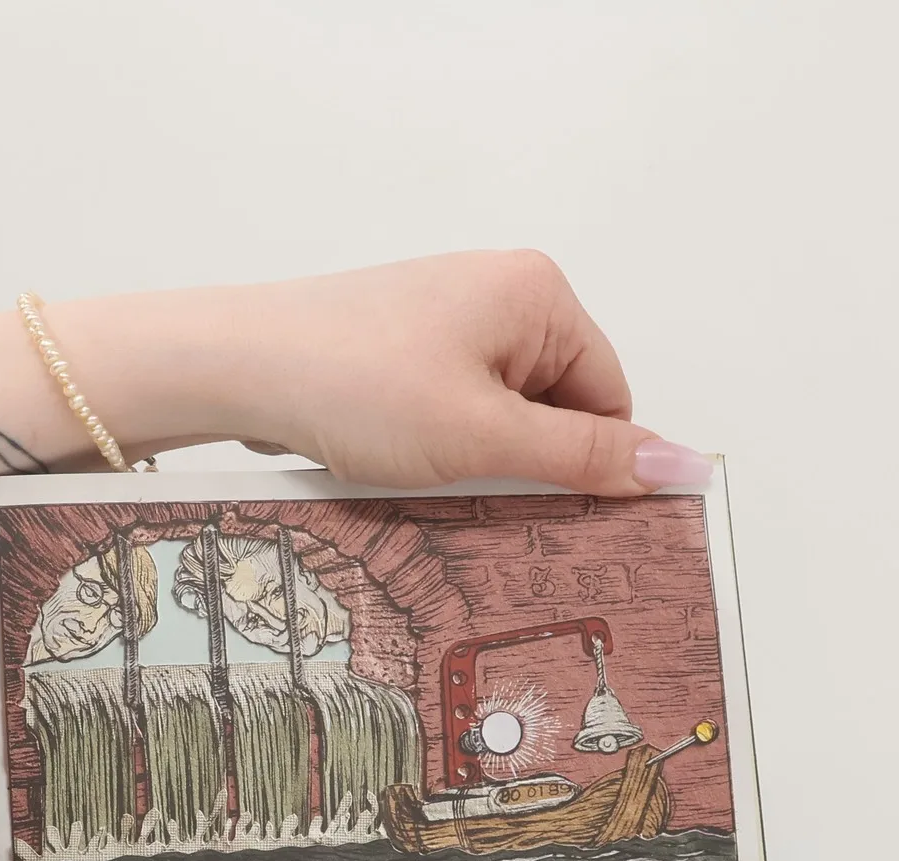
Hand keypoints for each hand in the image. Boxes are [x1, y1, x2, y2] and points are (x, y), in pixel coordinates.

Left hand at [116, 253, 703, 495]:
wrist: (238, 368)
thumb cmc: (353, 385)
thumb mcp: (485, 436)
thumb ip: (583, 457)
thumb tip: (680, 465)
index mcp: (540, 293)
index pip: (608, 397)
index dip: (582, 464)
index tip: (548, 510)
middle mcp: (498, 291)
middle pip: (551, 407)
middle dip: (517, 459)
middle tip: (464, 484)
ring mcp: (442, 318)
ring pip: (492, 417)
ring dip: (467, 459)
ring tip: (414, 465)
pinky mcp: (396, 349)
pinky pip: (443, 411)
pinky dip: (427, 446)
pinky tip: (386, 458)